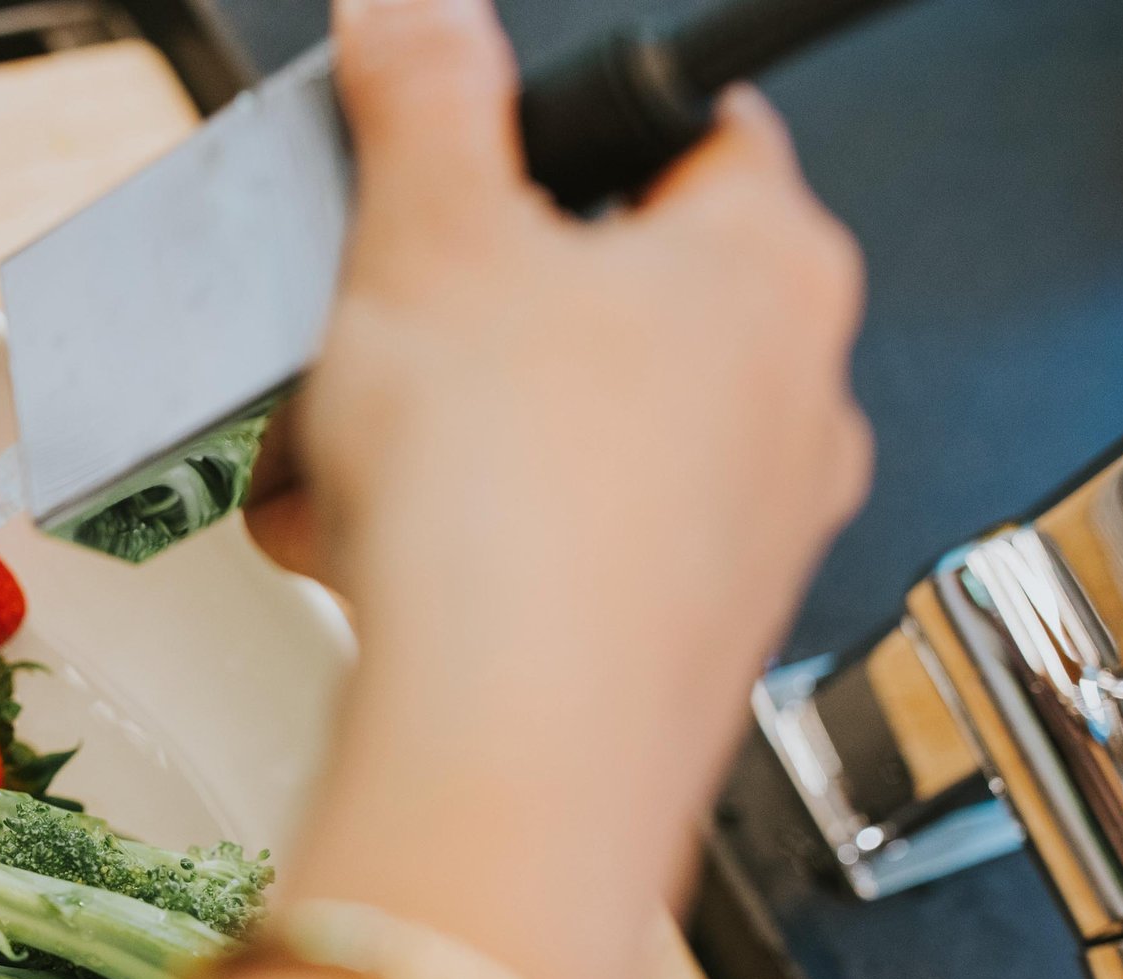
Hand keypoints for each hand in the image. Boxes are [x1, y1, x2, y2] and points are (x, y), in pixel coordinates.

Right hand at [256, 0, 869, 978]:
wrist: (513, 760)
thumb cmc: (514, 508)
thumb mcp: (427, 238)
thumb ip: (424, 99)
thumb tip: (416, 18)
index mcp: (772, 268)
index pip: (688, 136)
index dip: (555, 142)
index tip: (461, 166)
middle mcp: (789, 406)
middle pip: (597, 306)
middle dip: (447, 321)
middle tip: (361, 336)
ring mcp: (738, 542)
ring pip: (558, 444)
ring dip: (426, 440)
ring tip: (332, 464)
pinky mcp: (666, 651)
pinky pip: (544, 557)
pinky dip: (447, 547)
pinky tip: (360, 559)